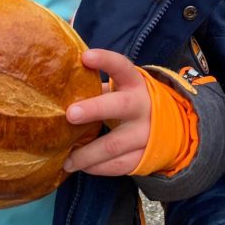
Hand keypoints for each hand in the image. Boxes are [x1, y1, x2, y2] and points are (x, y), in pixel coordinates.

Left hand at [64, 49, 150, 175]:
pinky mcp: (145, 155)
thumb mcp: (121, 89)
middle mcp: (142, 106)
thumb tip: (54, 89)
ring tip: (66, 160)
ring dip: (87, 154)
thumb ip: (95, 88)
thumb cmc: (129, 102)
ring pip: (113, 145)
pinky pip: (118, 165)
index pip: (121, 67)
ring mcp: (146, 133)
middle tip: (70, 114)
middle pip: (119, 106)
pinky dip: (97, 167)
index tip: (86, 57)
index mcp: (134, 84)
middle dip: (94, 109)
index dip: (105, 61)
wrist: (170, 126)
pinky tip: (82, 166)